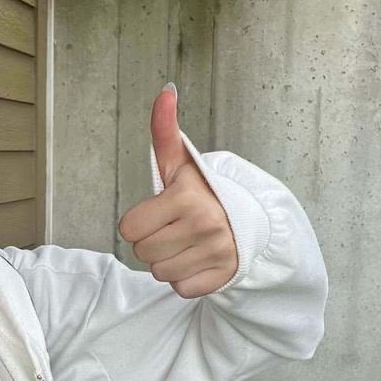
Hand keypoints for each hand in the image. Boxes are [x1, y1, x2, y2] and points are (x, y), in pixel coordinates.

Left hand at [118, 84, 238, 297]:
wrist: (251, 220)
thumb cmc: (205, 192)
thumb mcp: (181, 164)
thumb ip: (165, 131)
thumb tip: (165, 92)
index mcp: (187, 196)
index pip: (129, 228)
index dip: (139, 222)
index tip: (160, 212)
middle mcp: (204, 224)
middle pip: (141, 252)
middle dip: (152, 242)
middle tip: (174, 228)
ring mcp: (216, 253)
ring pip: (158, 273)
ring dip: (167, 261)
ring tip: (187, 243)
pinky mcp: (223, 277)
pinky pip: (180, 288)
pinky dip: (185, 279)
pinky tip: (198, 260)